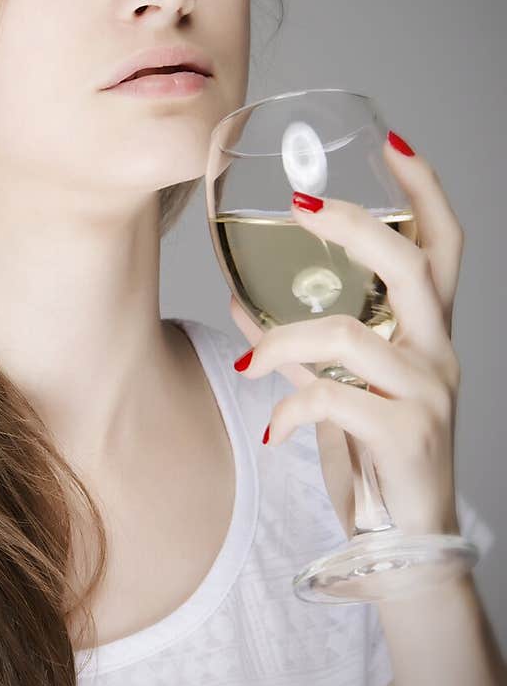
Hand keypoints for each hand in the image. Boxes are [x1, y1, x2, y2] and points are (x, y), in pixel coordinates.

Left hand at [229, 132, 463, 537]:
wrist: (403, 543)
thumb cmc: (375, 456)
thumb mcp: (339, 389)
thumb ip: (300, 347)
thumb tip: (241, 302)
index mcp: (427, 332)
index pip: (443, 244)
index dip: (423, 190)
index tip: (389, 142)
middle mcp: (437, 352)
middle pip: (410, 265)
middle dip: (354, 226)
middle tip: (300, 208)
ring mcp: (427, 393)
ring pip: (348, 336)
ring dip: (283, 340)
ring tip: (251, 359)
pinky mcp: (405, 435)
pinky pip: (331, 401)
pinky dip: (289, 408)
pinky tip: (272, 426)